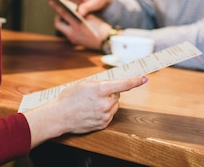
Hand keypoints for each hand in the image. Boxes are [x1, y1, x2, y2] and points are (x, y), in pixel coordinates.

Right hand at [23, 76, 147, 146]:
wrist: (60, 116)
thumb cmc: (69, 97)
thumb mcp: (84, 83)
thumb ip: (101, 82)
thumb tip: (113, 85)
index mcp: (101, 89)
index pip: (123, 84)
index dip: (135, 81)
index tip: (144, 79)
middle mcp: (105, 103)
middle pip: (117, 95)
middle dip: (110, 93)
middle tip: (95, 94)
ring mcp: (105, 115)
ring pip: (114, 105)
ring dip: (108, 103)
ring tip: (91, 104)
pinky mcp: (103, 124)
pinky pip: (110, 115)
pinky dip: (104, 112)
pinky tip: (92, 111)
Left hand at [49, 0, 110, 49]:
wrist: (107, 41)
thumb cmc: (101, 28)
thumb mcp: (90, 17)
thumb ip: (80, 13)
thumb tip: (72, 8)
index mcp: (77, 25)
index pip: (63, 14)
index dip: (56, 7)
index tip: (51, 1)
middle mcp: (73, 33)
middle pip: (57, 24)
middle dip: (57, 17)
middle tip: (60, 11)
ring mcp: (72, 39)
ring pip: (61, 29)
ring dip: (62, 23)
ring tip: (67, 17)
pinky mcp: (74, 42)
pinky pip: (67, 33)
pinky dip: (68, 28)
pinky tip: (72, 24)